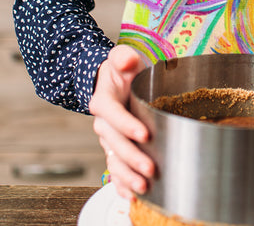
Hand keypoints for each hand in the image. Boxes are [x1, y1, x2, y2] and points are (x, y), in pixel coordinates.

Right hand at [88, 45, 154, 198]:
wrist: (111, 82)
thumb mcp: (121, 58)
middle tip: (150, 169)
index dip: (127, 125)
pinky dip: (121, 184)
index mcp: (103, 101)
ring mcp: (108, 139)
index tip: (145, 134)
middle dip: (132, 158)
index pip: (113, 114)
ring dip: (127, 176)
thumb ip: (122, 57)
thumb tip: (126, 61)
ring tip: (144, 187)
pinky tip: (132, 195)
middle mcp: (103, 123)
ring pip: (114, 161)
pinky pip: (114, 170)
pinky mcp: (114, 150)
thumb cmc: (122, 71)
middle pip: (114, 143)